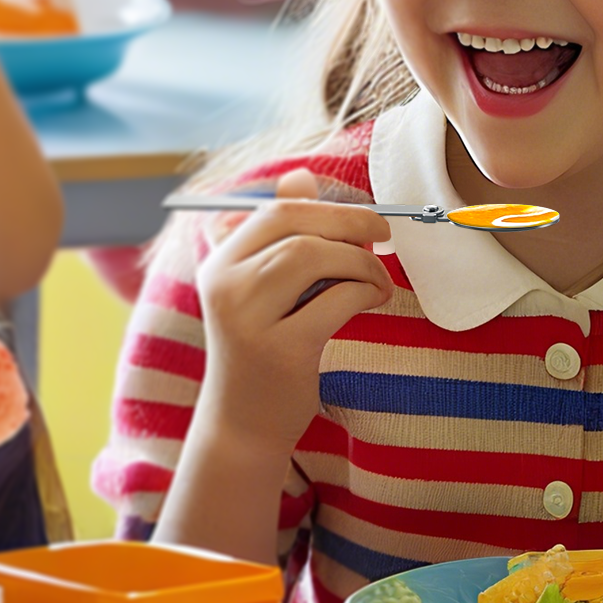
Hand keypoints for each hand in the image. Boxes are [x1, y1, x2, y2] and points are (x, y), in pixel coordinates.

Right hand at [193, 169, 392, 461]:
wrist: (242, 425)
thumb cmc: (265, 351)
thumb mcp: (265, 291)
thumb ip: (282, 237)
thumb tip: (303, 177)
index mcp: (218, 263)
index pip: (275, 212)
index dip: (329, 207)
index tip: (366, 218)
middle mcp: (224, 285)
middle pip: (295, 227)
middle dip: (350, 224)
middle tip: (384, 235)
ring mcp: (247, 317)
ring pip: (313, 256)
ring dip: (360, 261)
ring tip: (379, 281)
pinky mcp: (279, 349)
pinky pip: (335, 300)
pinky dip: (364, 291)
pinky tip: (375, 299)